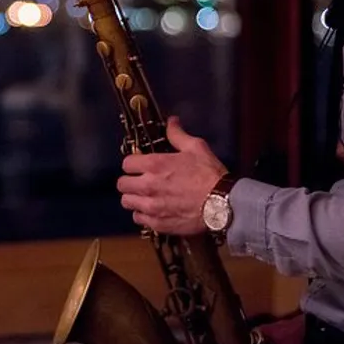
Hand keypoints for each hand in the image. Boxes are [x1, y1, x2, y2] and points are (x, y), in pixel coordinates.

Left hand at [116, 116, 226, 235]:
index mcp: (154, 165)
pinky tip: (153, 211)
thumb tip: (171, 121)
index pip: (126, 164)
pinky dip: (143, 215)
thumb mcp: (195, 147)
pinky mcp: (157, 223)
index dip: (133, 164)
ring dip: (134, 198)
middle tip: (140, 182)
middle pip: (122, 184)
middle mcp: (148, 186)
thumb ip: (177, 135)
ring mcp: (151, 206)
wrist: (222, 203)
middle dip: (129, 181)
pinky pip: (138, 219)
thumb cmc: (209, 173)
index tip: (140, 166)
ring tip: (144, 197)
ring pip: (127, 202)